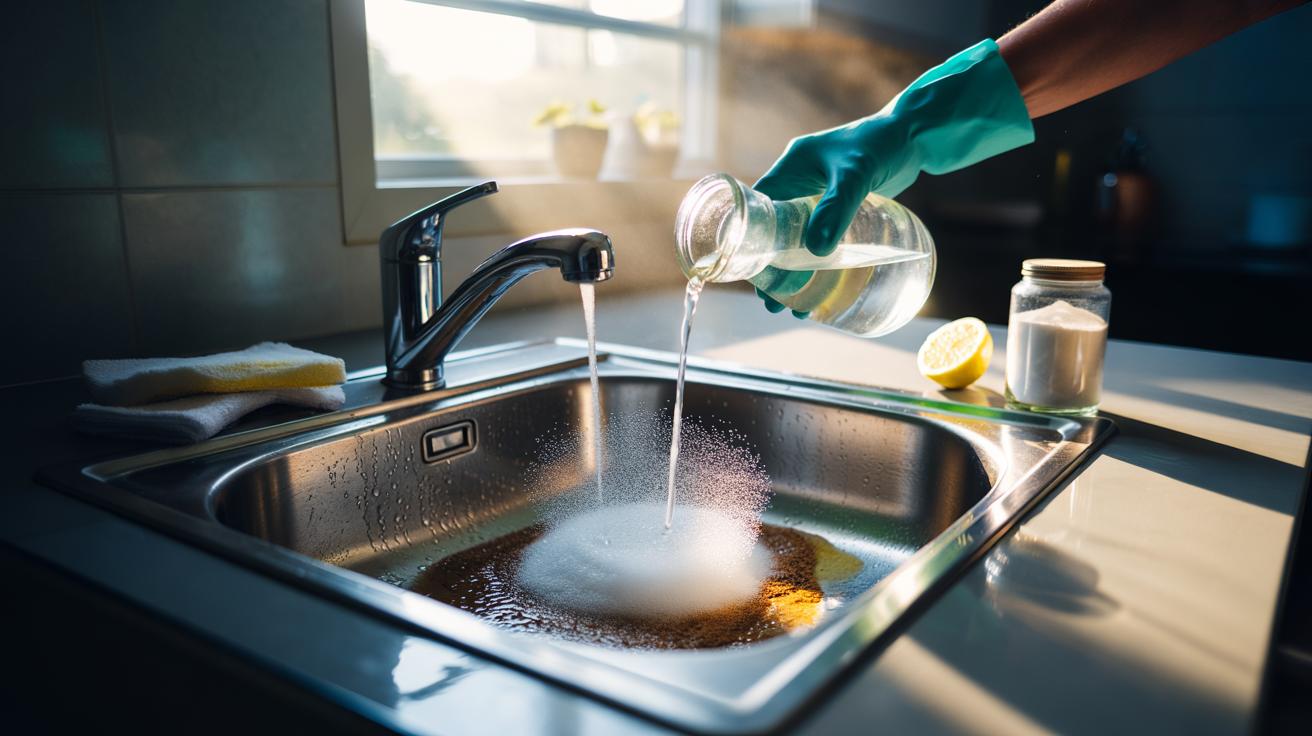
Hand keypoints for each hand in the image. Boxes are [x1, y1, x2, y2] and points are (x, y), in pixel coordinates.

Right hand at [749, 39, 1033, 316]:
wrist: (916, 135)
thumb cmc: (883, 145)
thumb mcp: (855, 176)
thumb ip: (836, 209)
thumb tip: (817, 251)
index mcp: (791, 166)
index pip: (759, 206)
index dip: (752, 239)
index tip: (752, 271)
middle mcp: (799, 180)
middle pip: (775, 229)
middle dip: (772, 264)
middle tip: (770, 299)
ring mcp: (819, 194)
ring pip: (797, 237)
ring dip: (794, 268)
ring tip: (791, 304)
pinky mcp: (839, 205)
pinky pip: (821, 236)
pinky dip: (817, 259)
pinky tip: (823, 285)